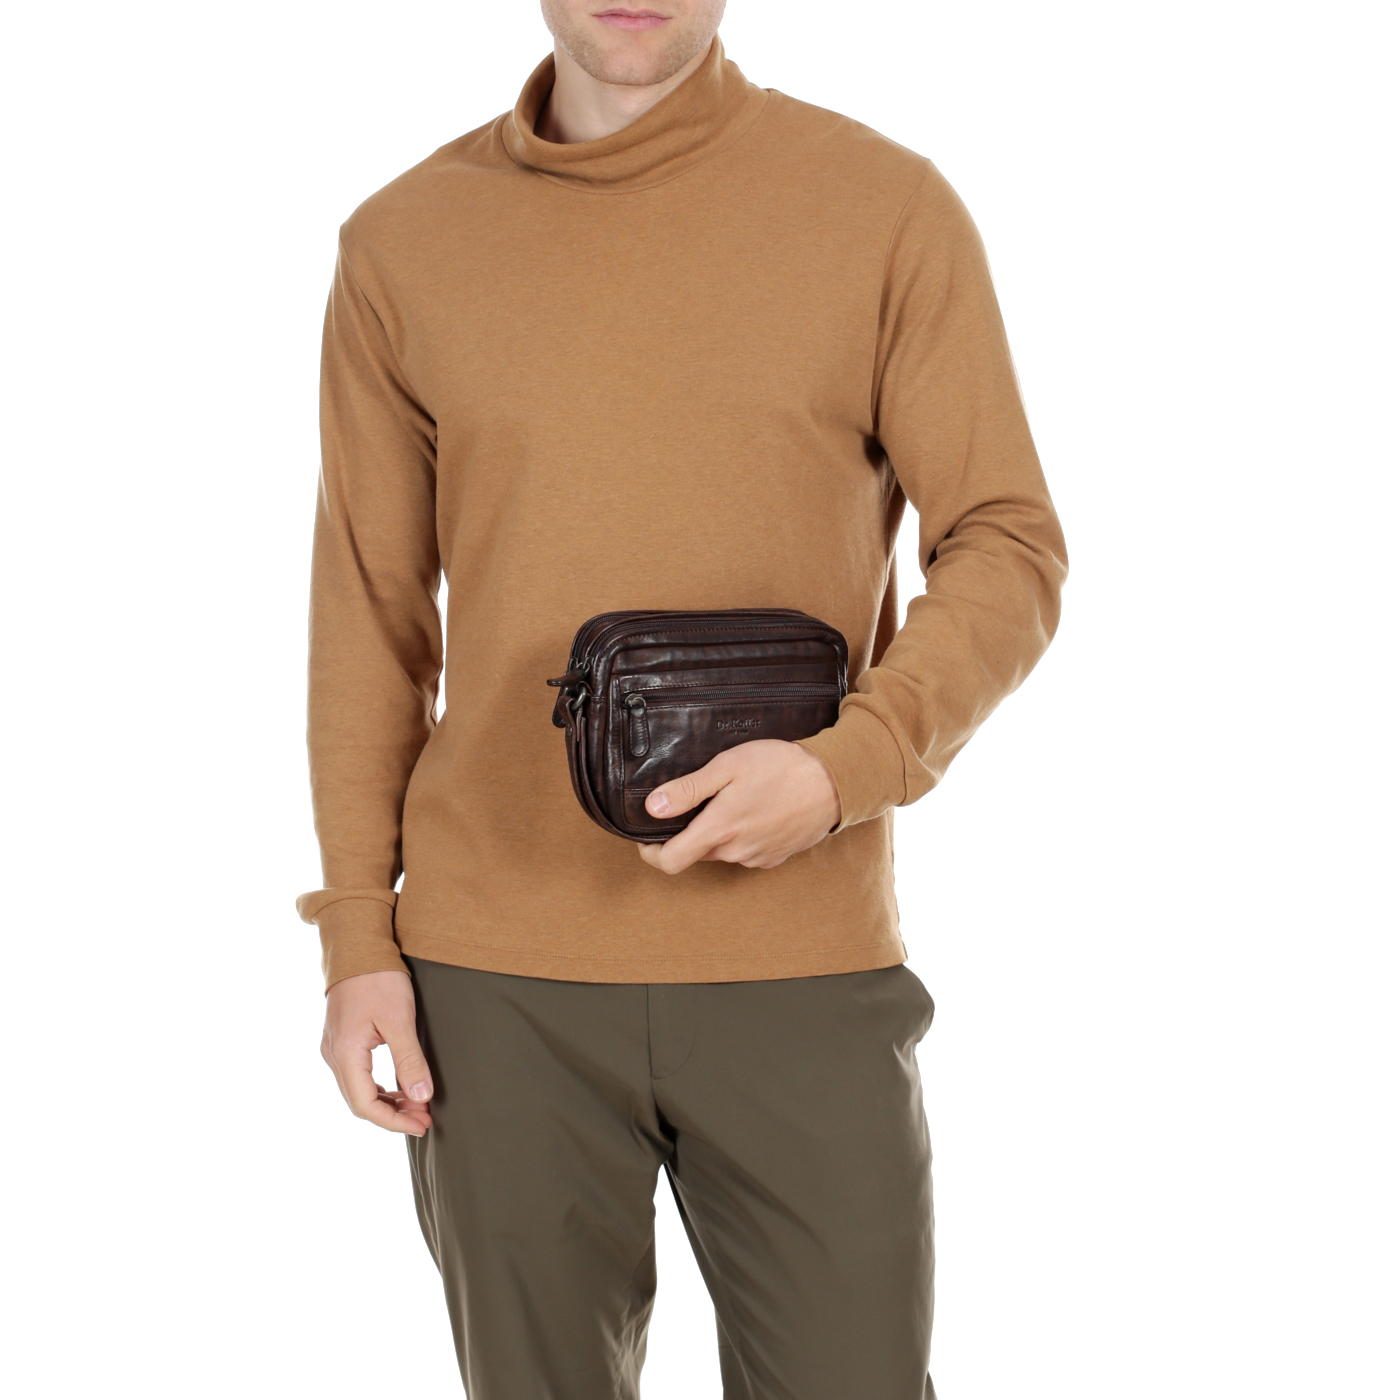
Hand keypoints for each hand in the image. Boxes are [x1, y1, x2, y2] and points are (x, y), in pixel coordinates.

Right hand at [321, 970, 432, 1136]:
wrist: (357, 945)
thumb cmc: (378, 978)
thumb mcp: (399, 1019)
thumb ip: (409, 1060)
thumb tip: (421, 1097)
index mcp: (345, 1053)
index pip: (365, 1105)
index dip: (394, 1121)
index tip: (423, 1124)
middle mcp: (333, 1054)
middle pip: (359, 1101)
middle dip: (393, 1114)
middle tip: (425, 1117)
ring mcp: (335, 1046)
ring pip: (357, 1089)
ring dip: (387, 1101)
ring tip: (418, 1103)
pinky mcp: (341, 1038)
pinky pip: (358, 1074)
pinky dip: (379, 1085)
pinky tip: (400, 1085)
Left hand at [637, 739, 840, 875]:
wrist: (834, 782)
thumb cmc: (780, 767)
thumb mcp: (727, 767)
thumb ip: (687, 790)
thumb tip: (652, 808)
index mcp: (718, 830)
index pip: (669, 862)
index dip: (651, 853)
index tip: (647, 837)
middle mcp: (735, 852)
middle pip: (695, 853)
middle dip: (688, 833)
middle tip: (696, 802)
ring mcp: (756, 857)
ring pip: (722, 852)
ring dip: (717, 833)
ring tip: (732, 800)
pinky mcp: (774, 857)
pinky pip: (745, 852)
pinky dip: (742, 836)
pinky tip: (755, 809)